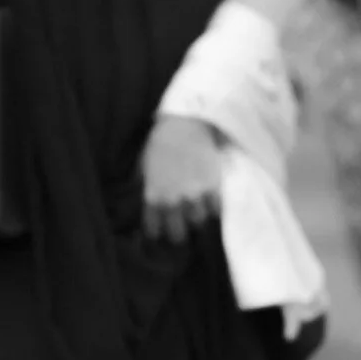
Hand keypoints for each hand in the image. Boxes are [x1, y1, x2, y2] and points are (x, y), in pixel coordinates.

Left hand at [140, 114, 223, 248]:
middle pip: (178, 235)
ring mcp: (194, 195)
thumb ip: (148, 190)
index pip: (154, 230)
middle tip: (181, 227)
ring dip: (197, 217)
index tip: (160, 230)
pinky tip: (209, 199)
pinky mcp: (213, 188)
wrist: (185, 124)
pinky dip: (212, 207)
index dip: (157, 232)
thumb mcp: (145, 167)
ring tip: (196, 209)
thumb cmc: (161, 143)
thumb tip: (149, 206)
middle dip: (178, 233)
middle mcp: (173, 200)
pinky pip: (215, 210)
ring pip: (198, 222)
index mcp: (153, 196)